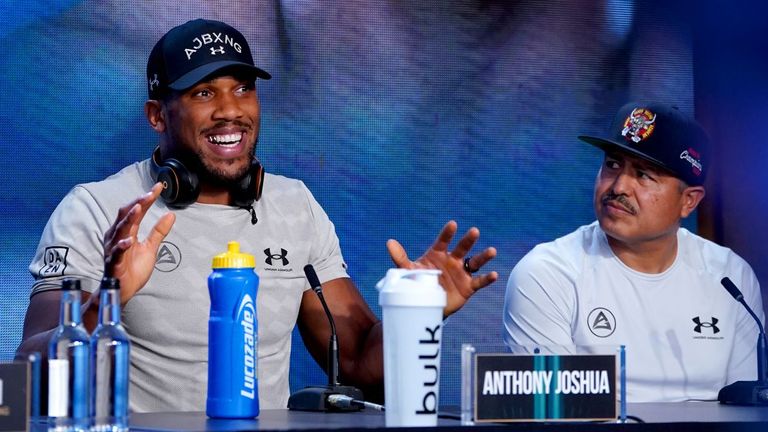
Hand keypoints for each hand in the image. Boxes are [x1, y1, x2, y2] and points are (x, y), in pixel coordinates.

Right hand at [103, 183, 175, 305]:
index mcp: (127, 231)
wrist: (123, 290)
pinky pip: (116, 253)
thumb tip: (171, 215)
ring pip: (120, 230)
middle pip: (126, 215)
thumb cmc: (132, 268)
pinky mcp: (114, 263)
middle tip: (150, 193)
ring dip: (129, 219)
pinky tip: (128, 241)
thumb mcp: (150, 247)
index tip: (159, 187)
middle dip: (138, 203)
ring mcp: (114, 249)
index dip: (147, 198)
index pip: (137, 210)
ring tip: (139, 208)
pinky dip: (122, 246)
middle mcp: (118, 236)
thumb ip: (158, 231)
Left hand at [386, 220, 497, 316]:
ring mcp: (461, 273)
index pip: (443, 241)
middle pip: (461, 248)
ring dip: (483, 257)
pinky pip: (479, 281)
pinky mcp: (468, 287)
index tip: (452, 225)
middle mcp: (452, 260)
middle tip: (474, 231)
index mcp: (437, 254)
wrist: (425, 305)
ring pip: (475, 262)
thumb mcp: (408, 271)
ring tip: (492, 251)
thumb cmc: (417, 283)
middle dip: (468, 240)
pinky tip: (494, 274)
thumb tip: (389, 242)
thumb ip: (400, 257)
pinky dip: (487, 278)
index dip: (447, 233)